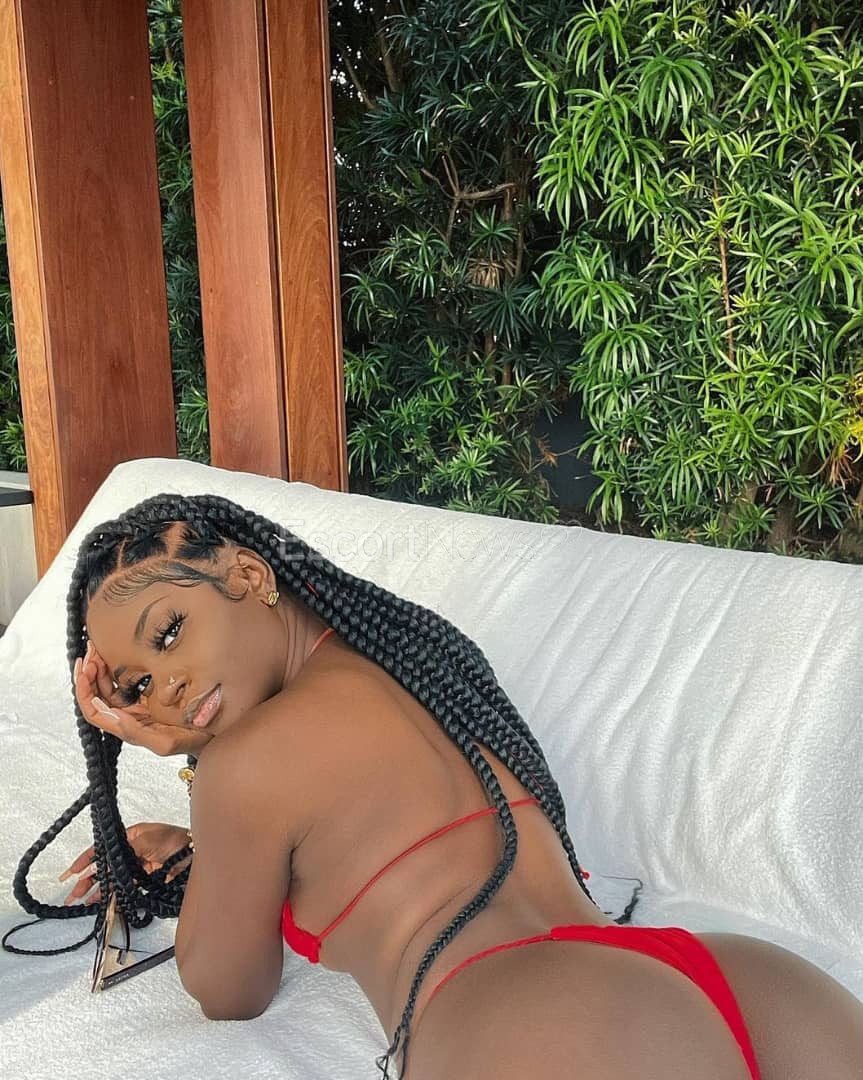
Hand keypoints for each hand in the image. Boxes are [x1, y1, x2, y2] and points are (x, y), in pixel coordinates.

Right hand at [58, 822, 192, 905]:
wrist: (198, 852)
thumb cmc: (176, 839)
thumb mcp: (148, 840)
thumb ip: (125, 852)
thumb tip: (104, 864)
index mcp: (130, 837)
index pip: (103, 849)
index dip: (85, 861)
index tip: (70, 873)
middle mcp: (131, 850)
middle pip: (105, 867)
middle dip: (87, 881)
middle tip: (72, 895)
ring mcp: (138, 865)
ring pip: (112, 879)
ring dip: (97, 890)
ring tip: (81, 902)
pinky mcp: (147, 878)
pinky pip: (126, 887)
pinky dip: (114, 895)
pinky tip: (102, 902)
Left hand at [74, 639, 214, 756]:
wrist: (216, 732)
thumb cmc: (193, 740)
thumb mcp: (166, 742)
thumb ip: (137, 733)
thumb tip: (110, 715)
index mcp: (129, 727)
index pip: (95, 712)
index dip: (85, 692)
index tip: (86, 671)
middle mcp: (129, 715)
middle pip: (96, 696)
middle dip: (88, 674)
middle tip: (89, 653)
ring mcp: (137, 703)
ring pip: (106, 686)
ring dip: (97, 668)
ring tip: (95, 650)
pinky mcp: (149, 691)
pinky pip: (122, 679)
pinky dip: (112, 666)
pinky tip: (110, 654)